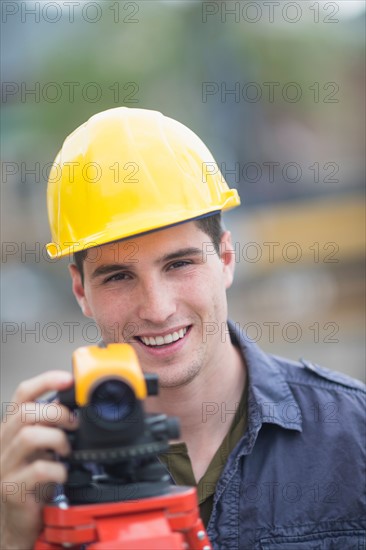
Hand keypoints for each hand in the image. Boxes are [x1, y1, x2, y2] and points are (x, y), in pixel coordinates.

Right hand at [0, 371, 77, 549]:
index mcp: (12, 428)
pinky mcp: (11, 488)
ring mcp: (4, 466)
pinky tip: (63, 474)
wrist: (16, 523)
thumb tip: (76, 406)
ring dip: (57, 440)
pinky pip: (37, 470)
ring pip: (29, 437)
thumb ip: (51, 426)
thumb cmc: (32, 482)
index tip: (69, 379)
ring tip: (67, 450)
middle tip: (74, 424)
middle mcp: (3, 443)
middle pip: (25, 412)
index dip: (46, 381)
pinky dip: (57, 469)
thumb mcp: (41, 448)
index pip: (22, 393)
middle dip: (57, 413)